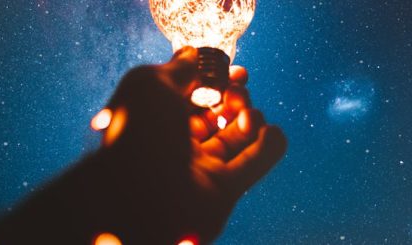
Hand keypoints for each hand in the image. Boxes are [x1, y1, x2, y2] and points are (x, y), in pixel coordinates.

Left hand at [94, 47, 287, 243]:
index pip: (192, 95)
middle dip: (234, 97)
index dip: (214, 80)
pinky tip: (272, 131)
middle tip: (239, 89)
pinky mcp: (223, 190)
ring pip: (236, 139)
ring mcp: (201, 168)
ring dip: (251, 119)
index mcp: (158, 118)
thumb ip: (177, 67)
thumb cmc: (138, 133)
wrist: (140, 196)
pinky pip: (254, 165)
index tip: (236, 70)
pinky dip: (270, 147)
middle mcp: (178, 143)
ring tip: (249, 112)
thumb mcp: (151, 84)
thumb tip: (191, 52)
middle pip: (216, 115)